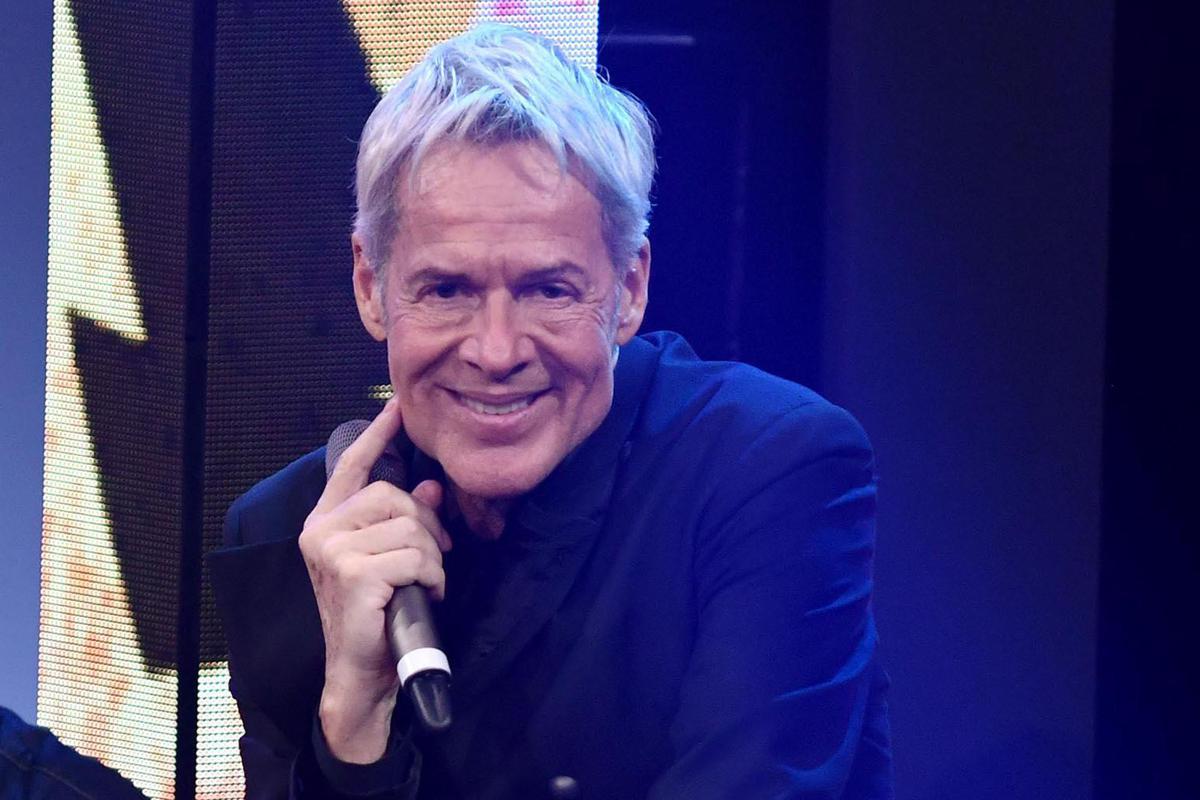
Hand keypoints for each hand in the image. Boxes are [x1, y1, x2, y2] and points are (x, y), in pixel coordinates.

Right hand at [298, 398, 451, 761]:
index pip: (353, 466)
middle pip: (395, 496)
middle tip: (433, 561)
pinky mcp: (354, 571)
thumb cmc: (377, 615)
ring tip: (423, 584)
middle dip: (427, 528)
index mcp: (326, 522)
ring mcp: (333, 550)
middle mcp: (322, 530)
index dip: (378, 436)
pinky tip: (423, 595)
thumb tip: (430, 486)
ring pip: (411, 527)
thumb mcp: (391, 559)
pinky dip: (432, 576)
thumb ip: (404, 520)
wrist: (362, 672)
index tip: (395, 409)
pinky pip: (416, 555)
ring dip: (432, 559)